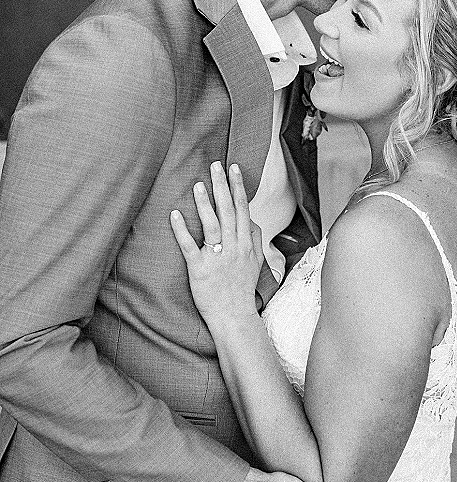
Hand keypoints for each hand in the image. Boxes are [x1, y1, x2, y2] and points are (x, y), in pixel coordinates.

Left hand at [170, 162, 263, 324]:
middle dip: (222, 185)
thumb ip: (254, 237)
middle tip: (215, 165)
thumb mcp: (256, 261)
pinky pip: (190, 246)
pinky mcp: (199, 269)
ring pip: (212, 225)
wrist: (234, 316)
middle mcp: (233, 247)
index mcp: (245, 243)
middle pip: (228, 210)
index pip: (242, 208)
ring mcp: (217, 258)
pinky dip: (182, 230)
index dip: (237, 186)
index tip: (233, 168)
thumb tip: (250, 217)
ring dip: (205, 203)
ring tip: (197, 184)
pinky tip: (175, 214)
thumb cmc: (242, 289)